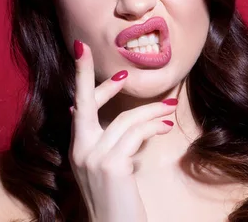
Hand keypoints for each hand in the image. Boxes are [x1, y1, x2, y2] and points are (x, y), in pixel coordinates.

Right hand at [69, 40, 176, 221]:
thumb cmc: (117, 200)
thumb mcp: (104, 168)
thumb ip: (101, 142)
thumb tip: (96, 116)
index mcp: (77, 149)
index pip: (78, 107)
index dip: (82, 79)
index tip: (84, 52)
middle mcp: (79, 150)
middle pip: (84, 102)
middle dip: (85, 72)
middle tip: (91, 48)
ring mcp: (93, 157)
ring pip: (125, 119)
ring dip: (151, 110)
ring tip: (170, 106)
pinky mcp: (112, 164)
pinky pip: (136, 133)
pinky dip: (153, 126)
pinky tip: (165, 127)